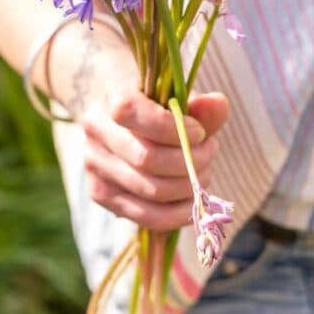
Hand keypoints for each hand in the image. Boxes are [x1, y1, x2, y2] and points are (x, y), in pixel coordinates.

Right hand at [81, 90, 229, 230]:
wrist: (122, 118)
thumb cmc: (157, 105)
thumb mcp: (178, 97)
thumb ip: (200, 105)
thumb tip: (218, 105)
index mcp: (111, 97)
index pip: (132, 113)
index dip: (172, 128)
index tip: (200, 132)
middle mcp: (95, 132)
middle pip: (147, 158)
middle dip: (190, 161)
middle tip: (209, 152)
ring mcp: (94, 166)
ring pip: (150, 190)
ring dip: (188, 186)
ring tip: (202, 173)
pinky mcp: (100, 193)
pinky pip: (145, 216)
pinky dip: (177, 213)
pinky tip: (192, 200)